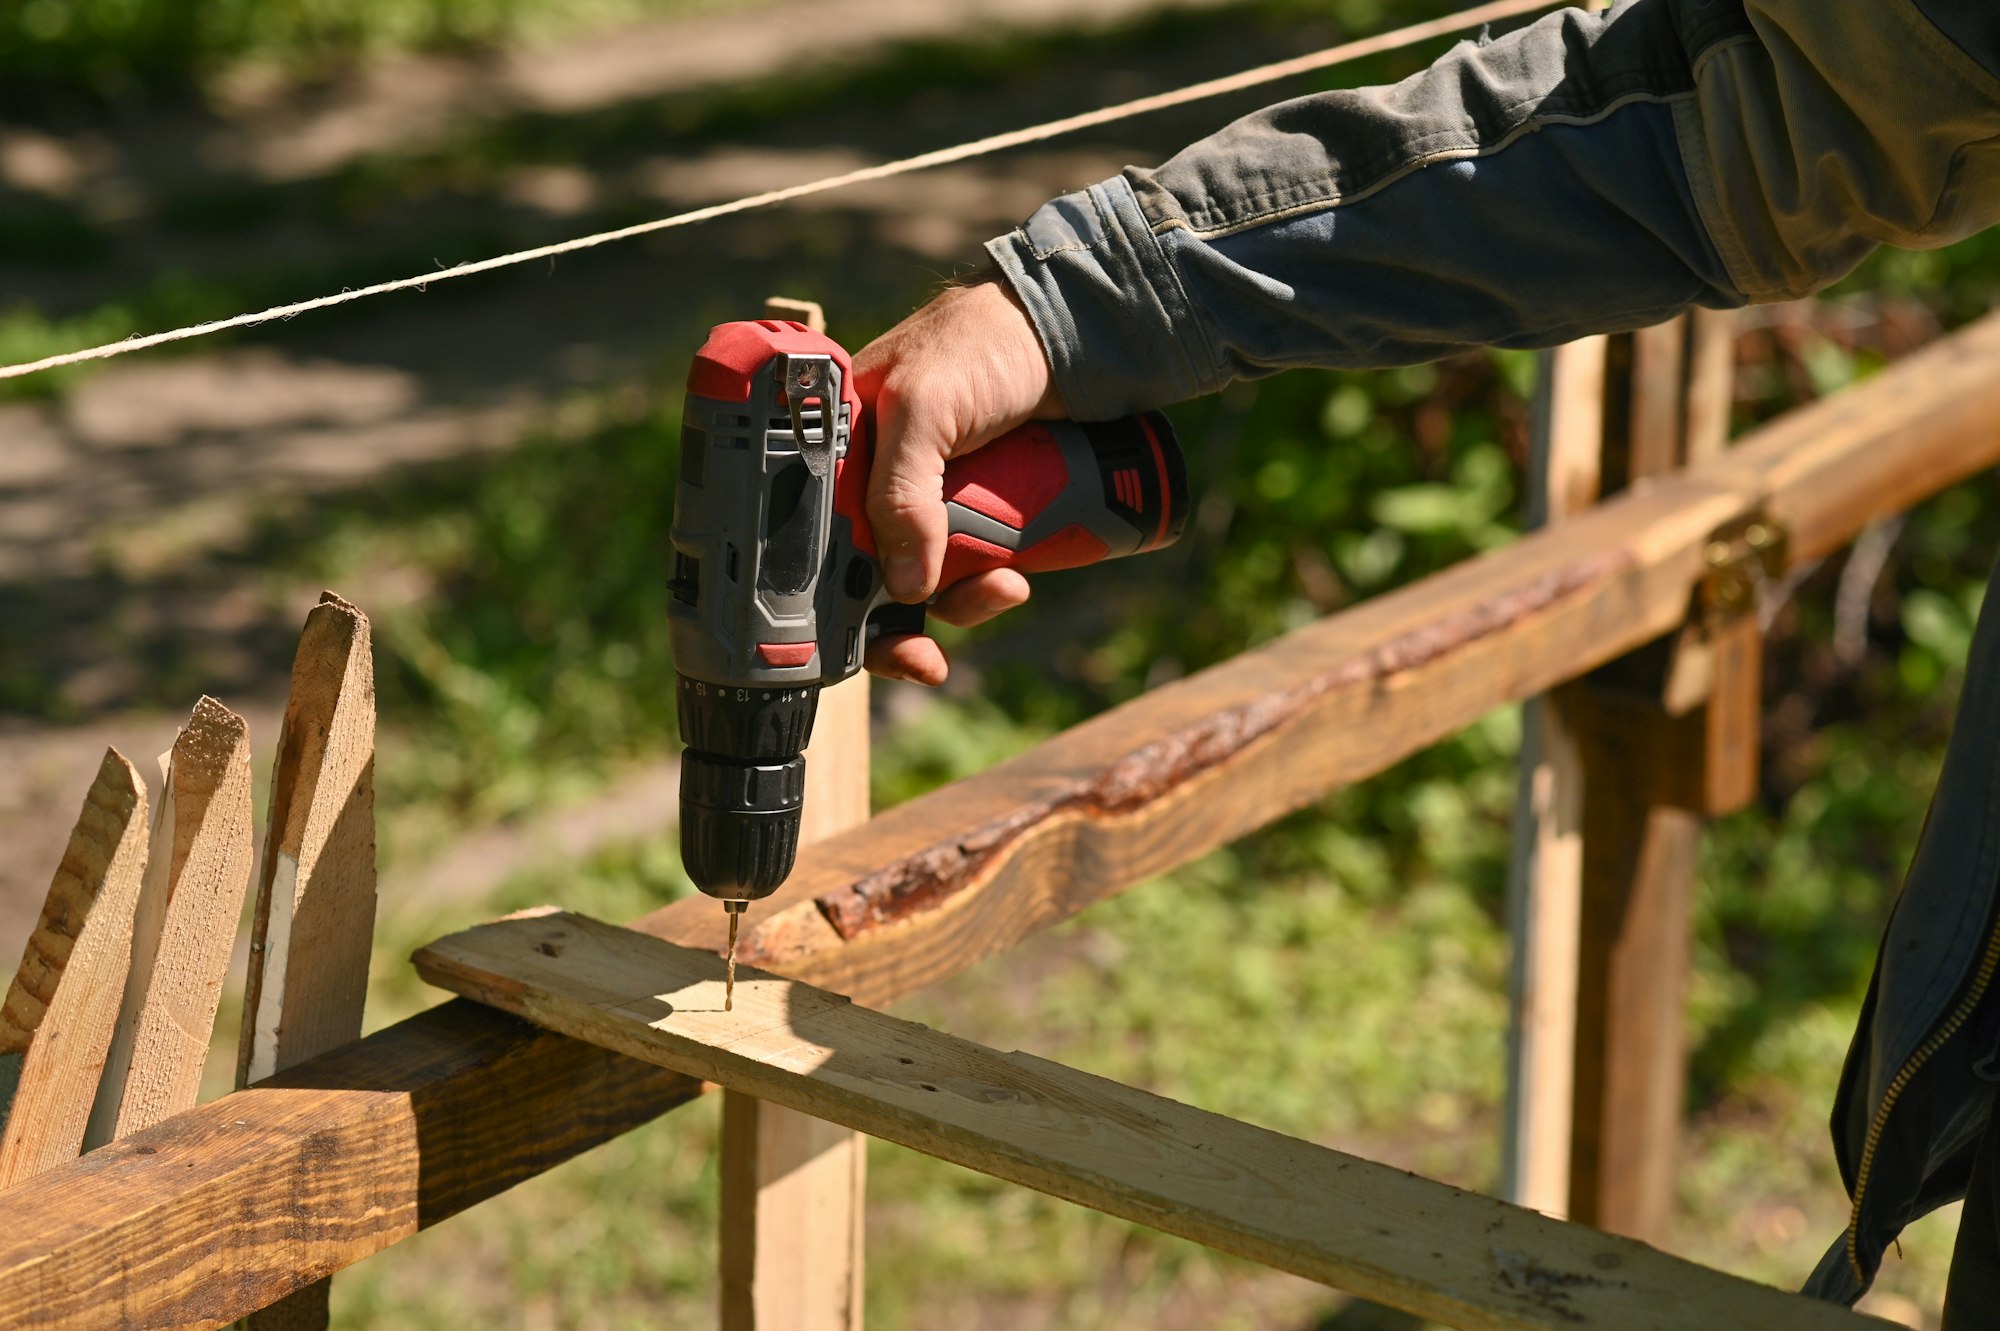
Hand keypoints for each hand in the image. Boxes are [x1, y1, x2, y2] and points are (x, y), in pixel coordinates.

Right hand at [852, 278, 1066, 684]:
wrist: (1075, 332)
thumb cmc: (985, 343)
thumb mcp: (926, 405)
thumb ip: (901, 489)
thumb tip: (904, 586)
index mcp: (835, 448)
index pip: (805, 534)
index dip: (819, 598)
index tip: (846, 642)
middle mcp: (873, 480)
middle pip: (862, 576)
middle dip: (894, 626)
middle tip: (923, 661)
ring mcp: (929, 500)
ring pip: (923, 583)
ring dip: (960, 606)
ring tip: (1005, 589)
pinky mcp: (980, 513)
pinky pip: (971, 572)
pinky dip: (990, 591)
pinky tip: (1017, 583)